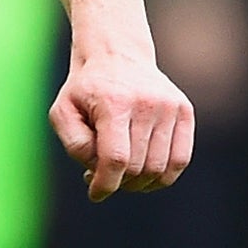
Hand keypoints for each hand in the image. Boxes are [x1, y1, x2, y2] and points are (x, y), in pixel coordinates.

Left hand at [49, 52, 193, 200]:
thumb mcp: (63, 110)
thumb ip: (75, 143)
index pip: (116, 158)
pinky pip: (180, 159)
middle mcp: (147, 103)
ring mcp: (170, 106)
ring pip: (160, 168)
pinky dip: (163, 176)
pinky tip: (143, 173)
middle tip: (101, 175)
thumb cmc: (85, 89)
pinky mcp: (185, 111)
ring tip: (120, 173)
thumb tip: (98, 171)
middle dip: (118, 181)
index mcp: (113, 102)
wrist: (116, 53)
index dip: (106, 183)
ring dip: (139, 182)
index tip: (95, 194)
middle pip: (138, 167)